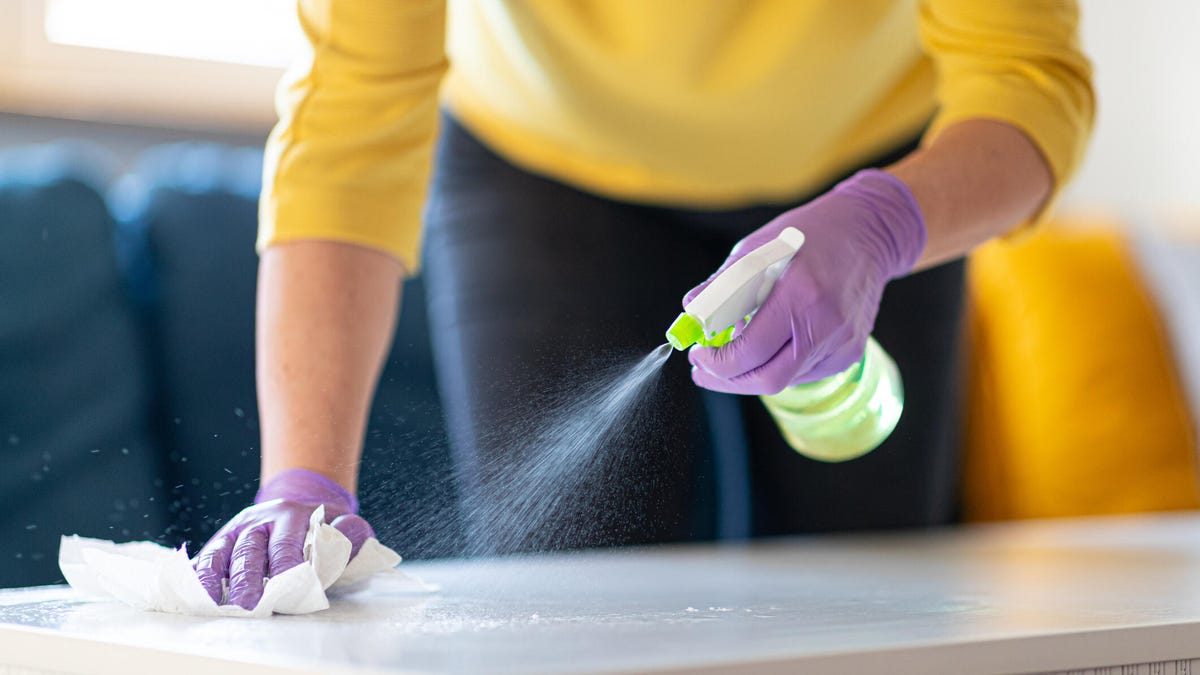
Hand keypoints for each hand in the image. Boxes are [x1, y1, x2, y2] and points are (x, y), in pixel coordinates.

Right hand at [192, 468, 373, 609]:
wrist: (301, 504)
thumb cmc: (323, 527)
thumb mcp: (343, 522)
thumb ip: (349, 531)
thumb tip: (346, 533)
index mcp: (291, 514)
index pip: (286, 544)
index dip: (285, 569)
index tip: (287, 592)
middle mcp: (260, 519)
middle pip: (250, 549)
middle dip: (249, 579)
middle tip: (249, 606)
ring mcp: (237, 529)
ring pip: (222, 552)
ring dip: (216, 579)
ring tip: (214, 604)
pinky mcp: (222, 541)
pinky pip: (206, 557)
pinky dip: (198, 575)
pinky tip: (196, 594)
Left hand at [686, 169, 924, 394]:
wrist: (869, 231)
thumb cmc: (807, 235)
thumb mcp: (757, 248)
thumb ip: (722, 285)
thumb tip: (691, 311)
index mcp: (799, 294)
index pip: (749, 351)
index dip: (717, 362)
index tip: (697, 354)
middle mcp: (825, 324)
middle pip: (768, 380)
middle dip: (728, 381)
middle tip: (703, 370)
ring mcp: (842, 342)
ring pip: (785, 378)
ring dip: (753, 370)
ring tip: (737, 346)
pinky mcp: (851, 352)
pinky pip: (804, 371)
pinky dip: (779, 362)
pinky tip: (773, 341)